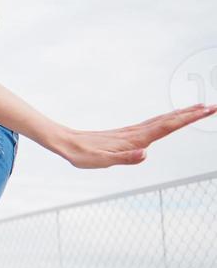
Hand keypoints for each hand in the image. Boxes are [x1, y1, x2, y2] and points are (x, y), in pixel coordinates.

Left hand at [52, 104, 215, 168]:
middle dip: (192, 113)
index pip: (168, 127)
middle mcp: (136, 133)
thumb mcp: (100, 161)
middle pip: (170, 120)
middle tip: (214, 106)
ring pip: (163, 120)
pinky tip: (170, 120)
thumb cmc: (82, 155)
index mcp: (135, 139)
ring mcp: (132, 133)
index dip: (188, 118)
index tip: (207, 110)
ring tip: (200, 108)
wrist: (66, 143)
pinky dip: (168, 119)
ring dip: (183, 114)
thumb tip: (145, 154)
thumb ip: (124, 159)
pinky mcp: (126, 135)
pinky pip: (153, 124)